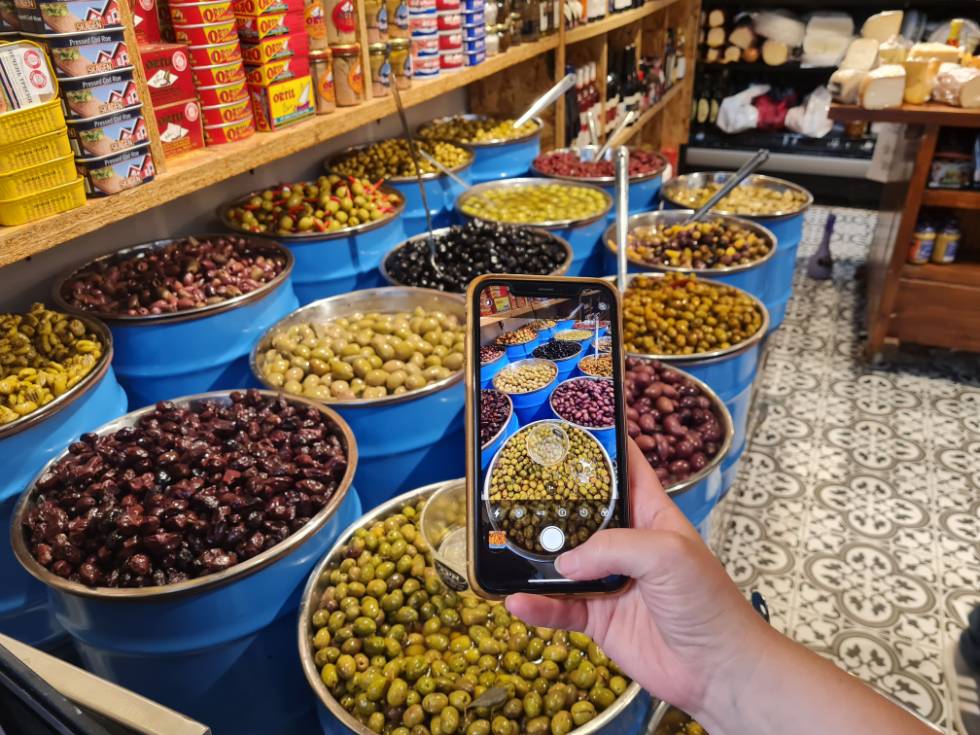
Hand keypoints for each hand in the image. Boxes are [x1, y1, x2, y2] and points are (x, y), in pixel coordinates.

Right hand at [505, 439, 774, 715]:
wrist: (716, 670)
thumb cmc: (706, 601)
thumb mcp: (667, 554)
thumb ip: (612, 547)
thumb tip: (565, 561)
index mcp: (651, 514)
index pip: (625, 470)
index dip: (601, 447)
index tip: (566, 427)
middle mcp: (626, 543)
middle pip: (581, 514)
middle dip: (549, 501)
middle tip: (509, 485)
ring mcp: (609, 581)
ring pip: (562, 562)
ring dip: (534, 557)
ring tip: (500, 545)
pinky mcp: (598, 618)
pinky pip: (559, 608)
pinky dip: (537, 606)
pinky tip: (516, 601)